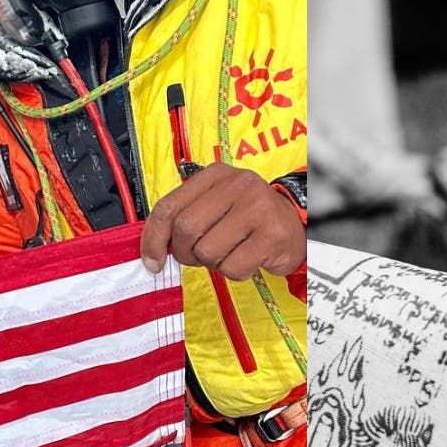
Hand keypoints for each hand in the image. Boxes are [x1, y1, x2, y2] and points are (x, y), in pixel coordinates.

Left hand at [140, 163, 306, 279]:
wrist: (294, 224)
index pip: (168, 206)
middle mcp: (237, 185)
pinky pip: (232, 267)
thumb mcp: (215, 205)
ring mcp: (257, 208)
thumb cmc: (247, 218)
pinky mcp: (272, 235)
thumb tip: (151, 252)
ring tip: (229, 252)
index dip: (153, 237)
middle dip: (186, 253)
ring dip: (212, 263)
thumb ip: (184, 218)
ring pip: (208, 252)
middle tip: (199, 256)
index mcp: (215, 175)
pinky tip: (246, 258)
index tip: (151, 260)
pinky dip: (234, 272)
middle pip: (186, 230)